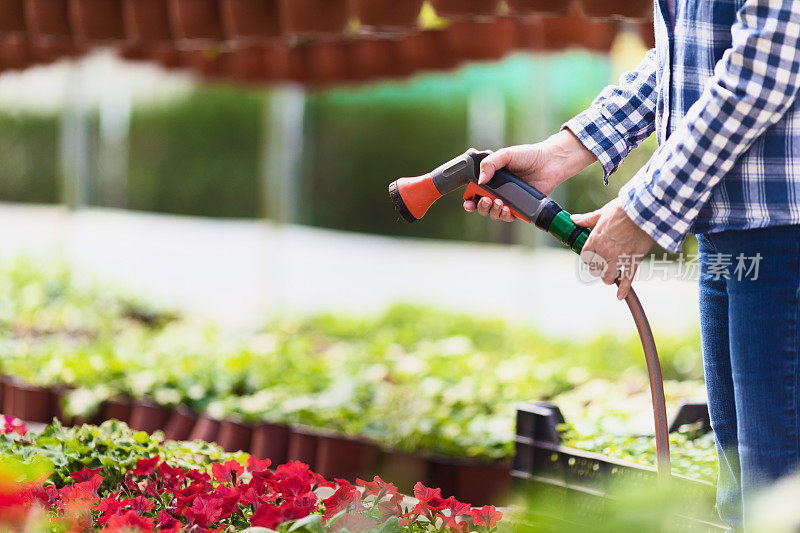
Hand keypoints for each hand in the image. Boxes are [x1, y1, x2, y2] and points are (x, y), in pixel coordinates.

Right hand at [464, 129, 596, 220]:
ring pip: (494, 214)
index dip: (469, 200)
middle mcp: (498, 191)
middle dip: (481, 207)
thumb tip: (480, 181)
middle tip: (486, 200)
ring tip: (498, 203)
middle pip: (482, 206)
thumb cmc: (528, 156)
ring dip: (492, 212)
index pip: (475, 193)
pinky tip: (506, 209)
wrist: (549, 162)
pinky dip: (505, 216)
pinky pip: (509, 217)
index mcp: (492, 179)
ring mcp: (509, 200)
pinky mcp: (521, 207)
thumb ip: (489, 164)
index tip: (468, 202)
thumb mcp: (505, 155)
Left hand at [571, 198, 654, 299]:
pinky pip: (627, 280)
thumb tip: (574, 219)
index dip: (589, 258)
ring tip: (611, 276)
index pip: (585, 256)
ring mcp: (618, 258)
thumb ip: (587, 219)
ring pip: (608, 276)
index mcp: (595, 239)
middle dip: (598, 268)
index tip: (593, 258)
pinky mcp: (633, 261)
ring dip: (608, 277)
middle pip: (595, 268)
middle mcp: (604, 251)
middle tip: (603, 266)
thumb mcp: (602, 212)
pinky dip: (623, 290)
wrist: (645, 210)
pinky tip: (620, 296)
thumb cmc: (624, 209)